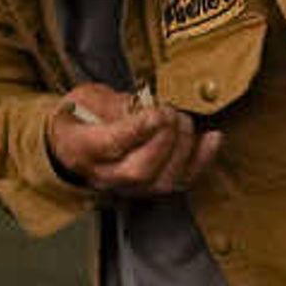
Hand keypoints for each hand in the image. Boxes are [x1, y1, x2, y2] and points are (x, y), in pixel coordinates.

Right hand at [46, 84, 220, 199]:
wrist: (72, 146)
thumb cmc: (80, 119)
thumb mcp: (85, 98)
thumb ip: (112, 102)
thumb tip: (142, 106)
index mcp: (82, 148)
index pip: (111, 145)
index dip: (137, 130)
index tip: (154, 113)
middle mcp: (105, 175)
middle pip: (140, 169)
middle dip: (164, 138)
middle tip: (169, 113)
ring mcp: (129, 187)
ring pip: (163, 180)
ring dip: (183, 147)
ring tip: (182, 120)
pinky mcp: (151, 187)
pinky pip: (181, 181)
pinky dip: (202, 160)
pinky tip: (213, 138)